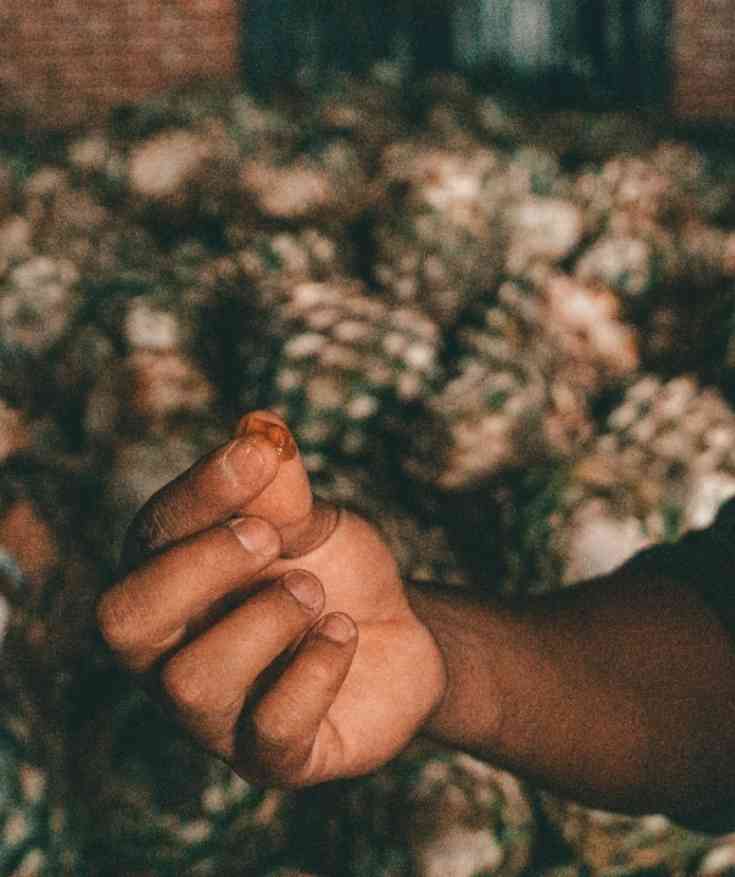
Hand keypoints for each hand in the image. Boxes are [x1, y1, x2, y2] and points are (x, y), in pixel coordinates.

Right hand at [97, 411, 446, 786]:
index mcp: (168, 582)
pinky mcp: (272, 757)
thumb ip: (279, 484)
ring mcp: (217, 715)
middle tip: (270, 535)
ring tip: (315, 595)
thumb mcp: (311, 519)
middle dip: (201, 565)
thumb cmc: (334, 570)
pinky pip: (272, 729)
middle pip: (126, 620)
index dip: (201, 491)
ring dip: (265, 620)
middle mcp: (170, 654)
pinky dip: (315, 668)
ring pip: (193, 683)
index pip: (149, 538)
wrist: (397, 633)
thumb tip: (259, 430)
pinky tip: (343, 633)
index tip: (259, 452)